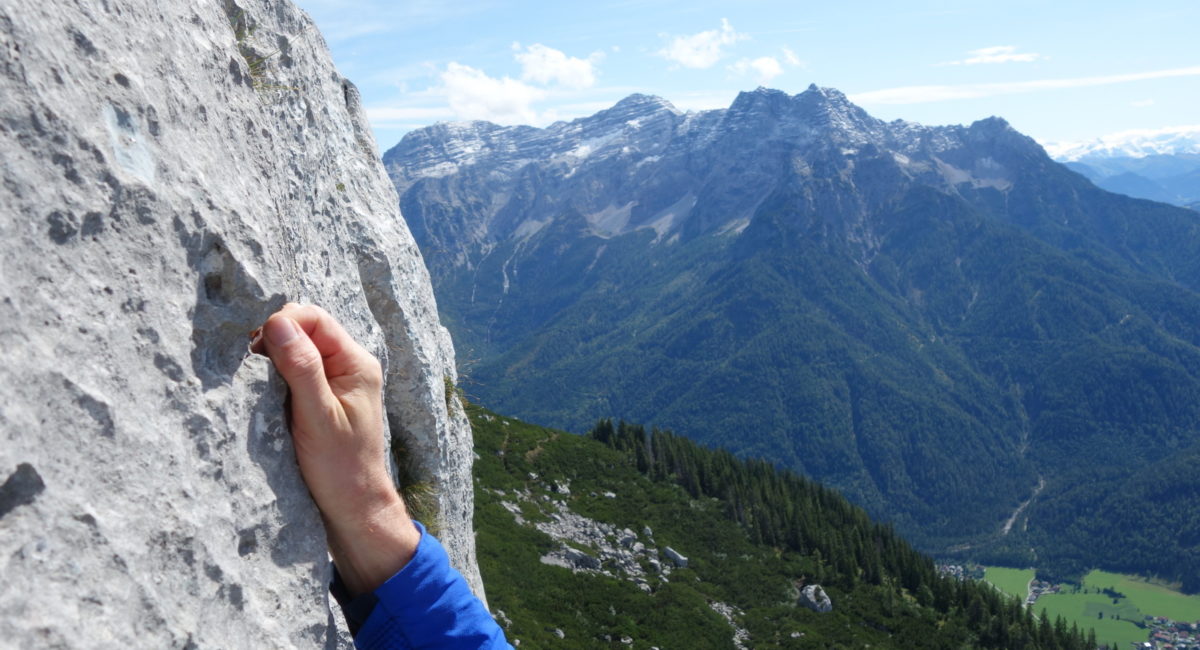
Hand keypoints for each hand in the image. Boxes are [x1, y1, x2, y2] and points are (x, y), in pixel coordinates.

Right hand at [254, 303, 419, 595]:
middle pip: (305, 330)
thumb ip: (300, 368)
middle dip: (274, 339)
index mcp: (355, 363)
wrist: (353, 506)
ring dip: (272, 359)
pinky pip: (295, 372)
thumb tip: (278, 322)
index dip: (282, 323)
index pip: (314, 319)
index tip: (255, 348)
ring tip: (254, 382)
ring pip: (296, 350)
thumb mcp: (317, 415)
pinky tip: (262, 393)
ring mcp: (335, 381)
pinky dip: (275, 377)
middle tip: (250, 366)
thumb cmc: (339, 466)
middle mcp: (348, 365)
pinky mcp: (321, 398)